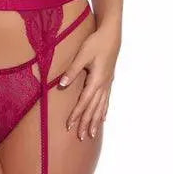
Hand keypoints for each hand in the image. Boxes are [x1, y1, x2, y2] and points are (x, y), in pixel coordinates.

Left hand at [59, 24, 120, 139]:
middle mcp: (103, 85)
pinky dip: (103, 111)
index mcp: (96, 81)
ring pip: (100, 107)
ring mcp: (107, 84)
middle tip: (80, 138)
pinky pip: (106, 101)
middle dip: (86, 123)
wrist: (111, 35)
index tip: (69, 126)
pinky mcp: (108, 80)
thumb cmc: (96, 43)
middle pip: (93, 109)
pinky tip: (103, 118)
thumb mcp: (82, 55)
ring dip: (95, 121)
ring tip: (91, 134)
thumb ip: (72, 71)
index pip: (84, 102)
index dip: (76, 115)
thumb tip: (62, 85)